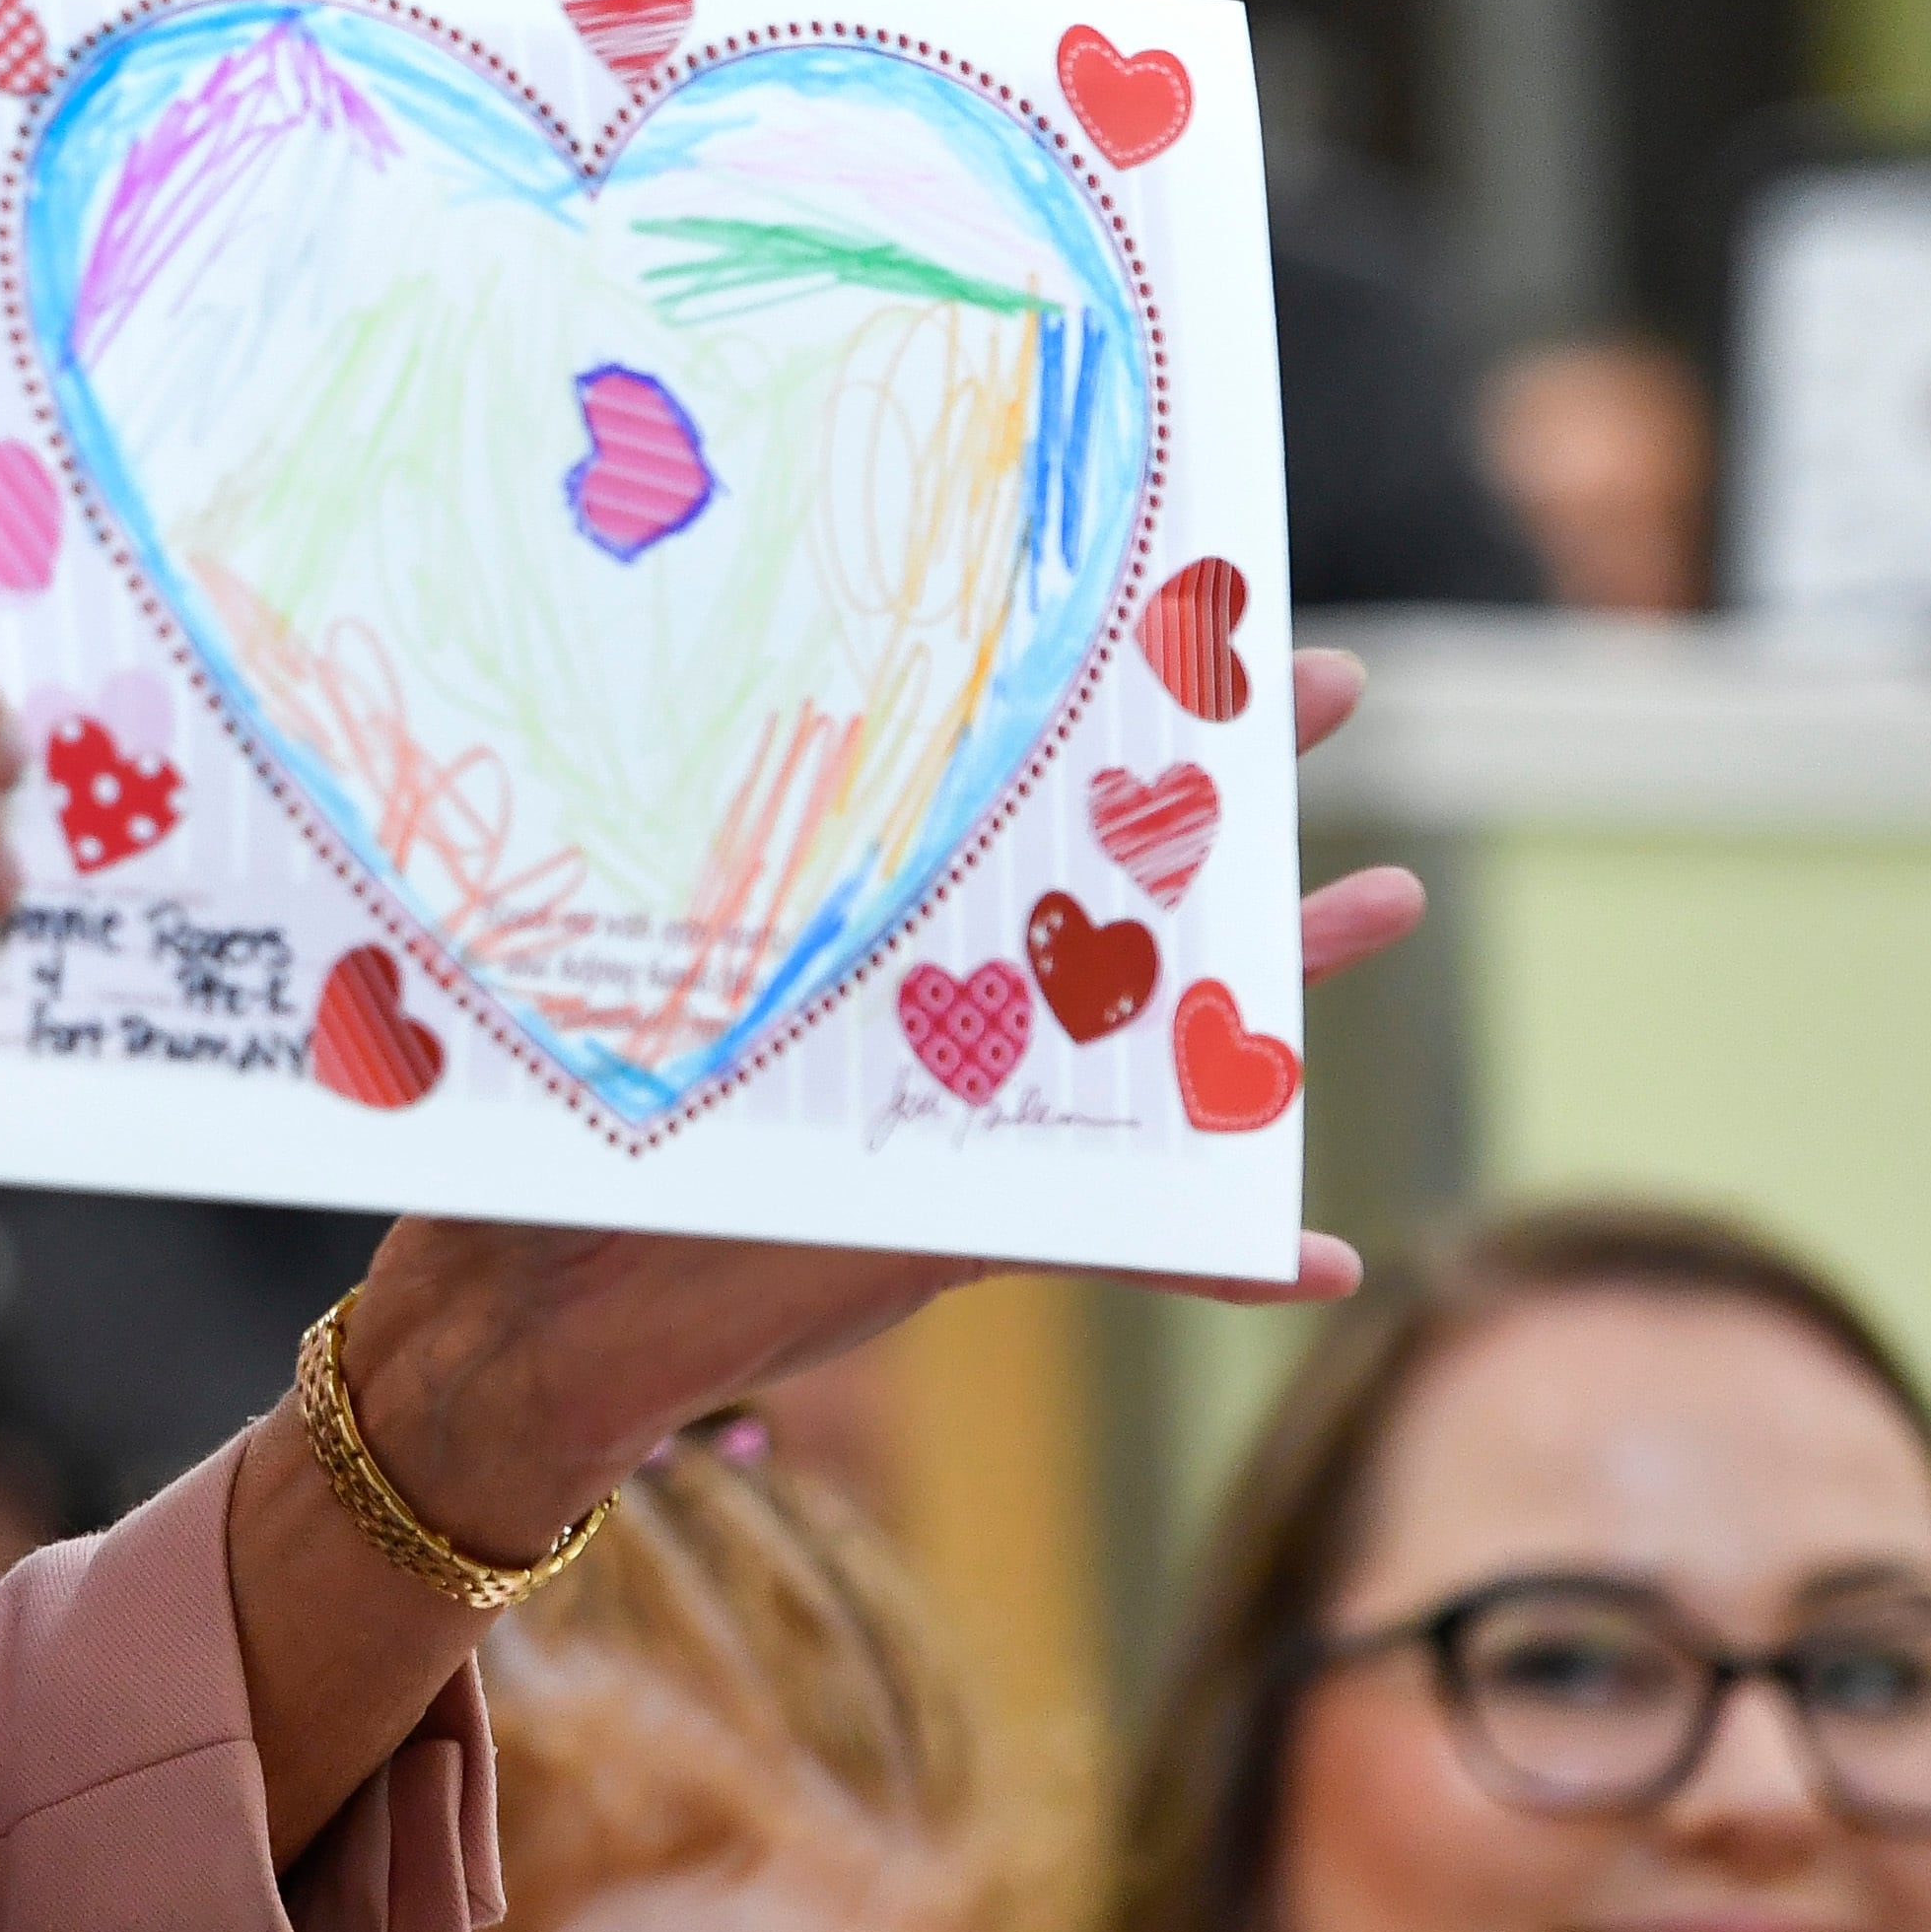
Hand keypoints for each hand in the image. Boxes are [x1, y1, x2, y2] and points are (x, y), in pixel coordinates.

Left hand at [338, 645, 1422, 1550]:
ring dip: (1269, 984)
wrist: (540, 1326)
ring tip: (1391, 899)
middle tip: (1323, 687)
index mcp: (835, 942)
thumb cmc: (543, 1161)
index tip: (1134, 605)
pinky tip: (1319, 1259)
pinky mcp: (975, 1233)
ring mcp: (963, 1116)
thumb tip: (552, 803)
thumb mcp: (585, 1019)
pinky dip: (1221, 1252)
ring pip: (1151, 1037)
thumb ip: (618, 939)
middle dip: (1209, 785)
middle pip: (1088, 879)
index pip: (956, 798)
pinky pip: (1131, 1236)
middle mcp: (917, 1011)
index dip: (1032, 711)